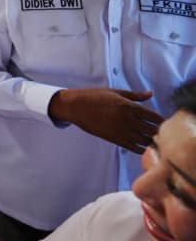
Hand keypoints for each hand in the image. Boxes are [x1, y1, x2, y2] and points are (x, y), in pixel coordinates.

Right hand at [48, 88, 163, 153]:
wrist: (75, 107)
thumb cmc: (94, 96)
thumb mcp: (115, 92)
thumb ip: (135, 95)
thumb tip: (150, 93)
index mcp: (129, 106)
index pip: (154, 116)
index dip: (162, 120)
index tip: (165, 122)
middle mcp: (127, 120)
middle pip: (152, 130)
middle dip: (159, 132)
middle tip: (162, 133)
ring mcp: (121, 131)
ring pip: (145, 140)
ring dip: (152, 141)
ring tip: (155, 141)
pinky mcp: (114, 139)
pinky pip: (134, 147)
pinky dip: (142, 149)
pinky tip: (144, 146)